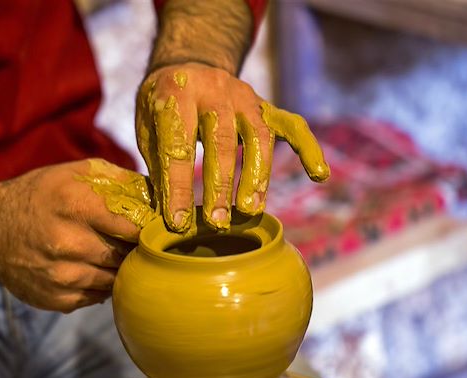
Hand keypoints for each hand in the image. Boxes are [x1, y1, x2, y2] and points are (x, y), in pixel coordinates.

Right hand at [0, 159, 154, 311]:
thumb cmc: (41, 196)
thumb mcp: (74, 174)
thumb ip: (119, 181)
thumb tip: (161, 197)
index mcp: (75, 205)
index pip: (133, 226)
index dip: (148, 230)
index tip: (155, 230)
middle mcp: (67, 242)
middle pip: (126, 255)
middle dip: (132, 250)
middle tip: (132, 243)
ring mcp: (61, 275)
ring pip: (115, 280)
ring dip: (117, 270)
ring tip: (108, 254)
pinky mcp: (56, 299)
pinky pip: (97, 298)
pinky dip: (99, 285)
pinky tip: (88, 269)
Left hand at [136, 62, 329, 232]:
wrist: (187, 65)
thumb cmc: (163, 109)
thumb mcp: (147, 129)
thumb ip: (158, 166)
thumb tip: (165, 214)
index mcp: (176, 93)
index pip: (178, 145)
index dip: (178, 187)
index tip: (178, 221)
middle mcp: (214, 89)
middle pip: (222, 141)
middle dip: (220, 186)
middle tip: (217, 222)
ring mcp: (244, 95)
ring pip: (257, 137)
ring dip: (255, 177)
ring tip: (250, 211)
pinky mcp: (265, 105)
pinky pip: (293, 126)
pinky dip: (309, 149)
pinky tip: (319, 175)